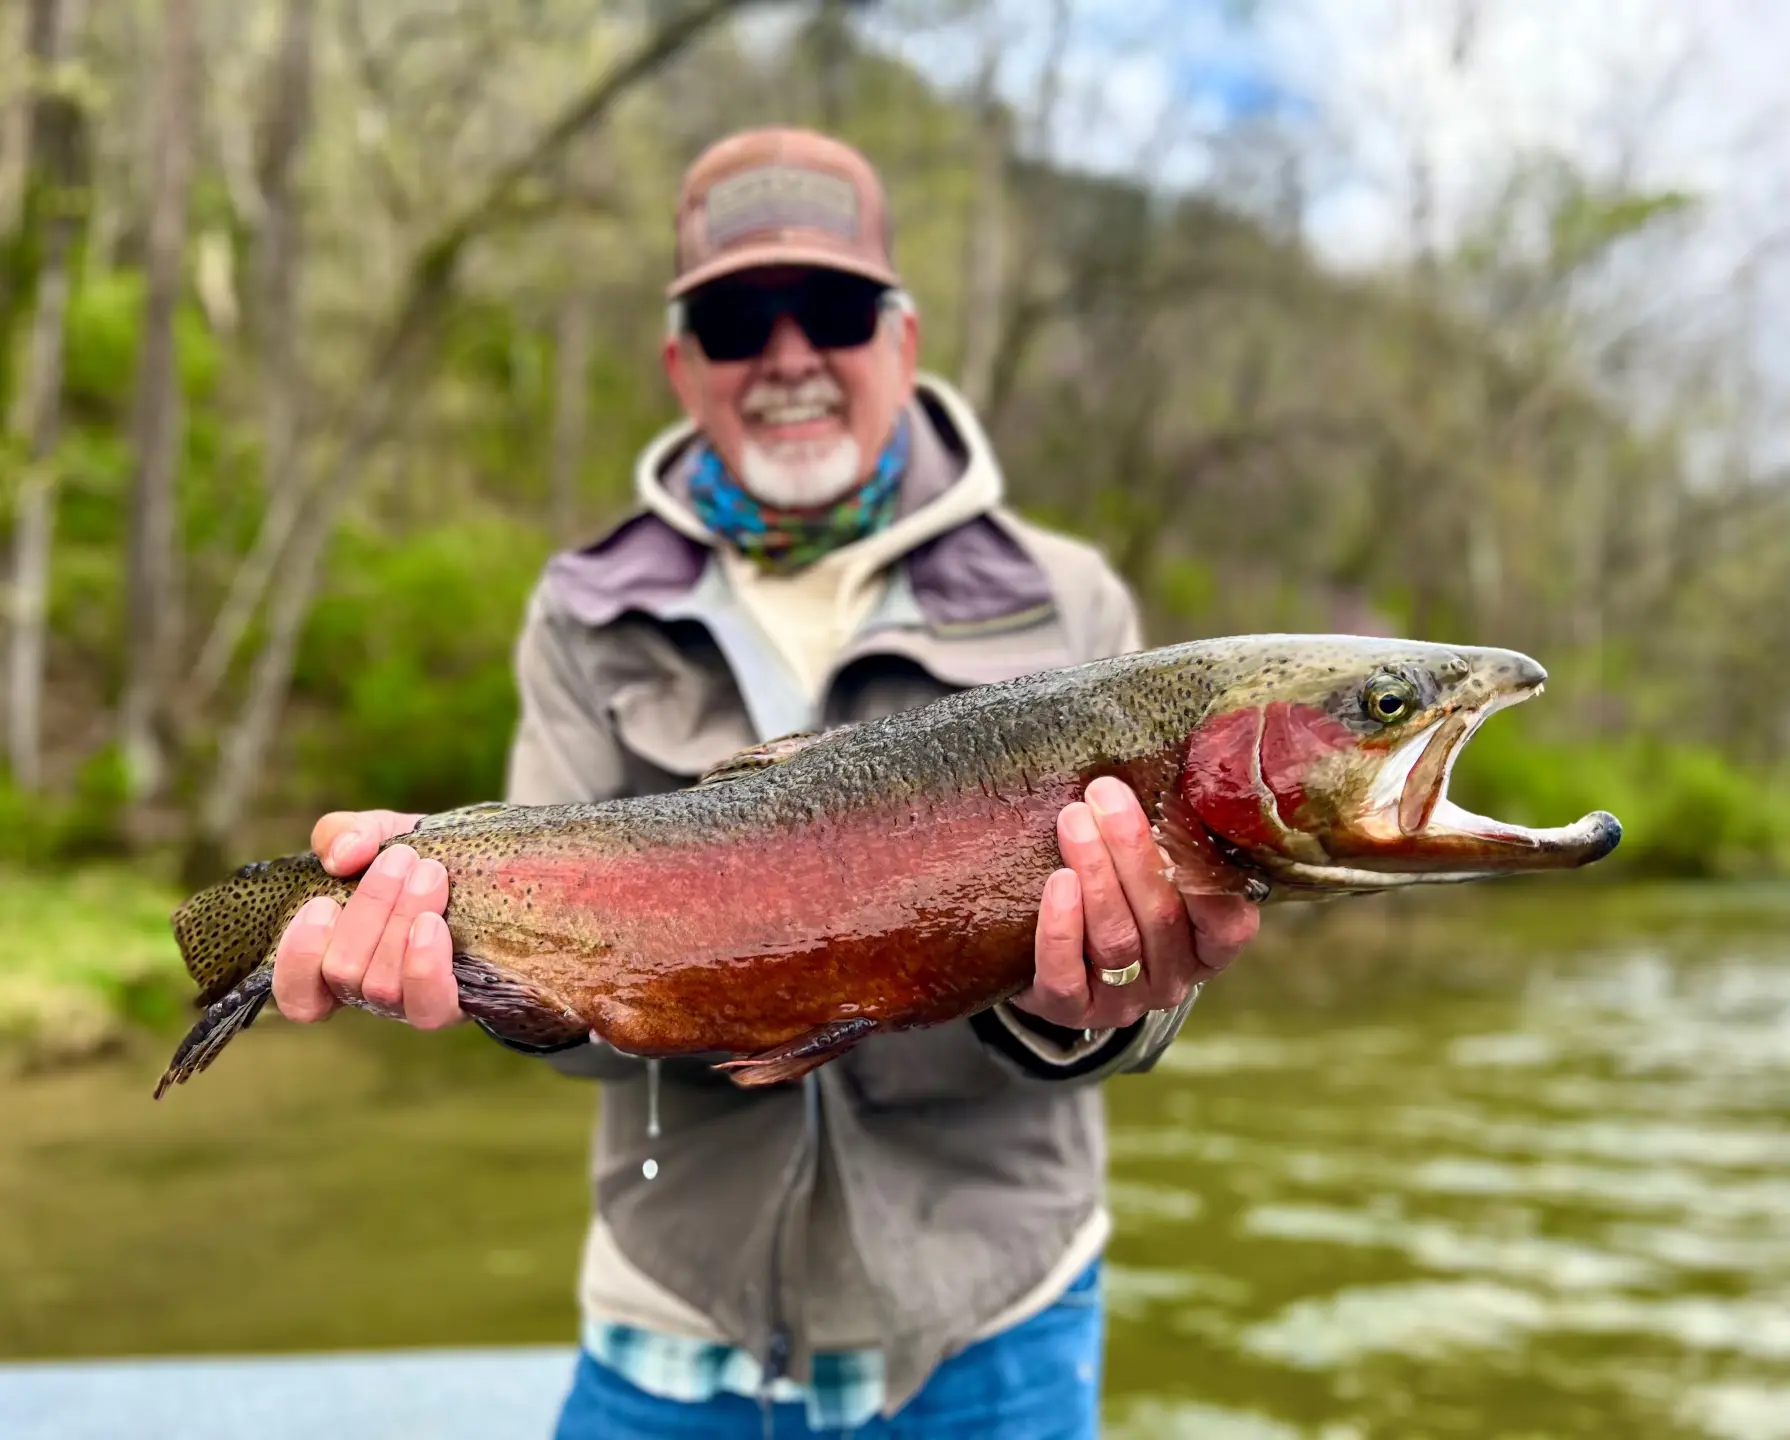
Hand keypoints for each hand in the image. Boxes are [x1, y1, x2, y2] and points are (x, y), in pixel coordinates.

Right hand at [271, 809, 462, 1029]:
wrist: (483, 867)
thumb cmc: (415, 858)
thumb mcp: (374, 834)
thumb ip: (342, 834)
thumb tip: (343, 856)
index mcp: (335, 959)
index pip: (297, 995)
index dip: (298, 957)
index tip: (323, 903)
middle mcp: (366, 990)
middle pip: (343, 973)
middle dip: (370, 909)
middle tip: (401, 857)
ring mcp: (409, 1003)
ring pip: (382, 987)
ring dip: (401, 922)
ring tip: (428, 873)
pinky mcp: (453, 1004)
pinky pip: (428, 1008)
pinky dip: (423, 966)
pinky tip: (432, 924)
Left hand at [1011, 775, 1259, 1030]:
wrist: (1048, 961)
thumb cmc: (1112, 896)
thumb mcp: (1148, 874)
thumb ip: (1162, 840)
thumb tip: (1148, 773)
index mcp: (1207, 947)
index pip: (1229, 923)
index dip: (1204, 872)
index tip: (1172, 811)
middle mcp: (1174, 980)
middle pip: (1161, 917)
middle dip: (1132, 850)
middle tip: (1104, 796)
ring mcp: (1124, 1001)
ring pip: (1117, 939)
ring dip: (1096, 874)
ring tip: (1073, 821)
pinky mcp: (1071, 1011)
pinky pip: (1067, 975)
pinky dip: (1061, 927)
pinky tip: (1058, 882)